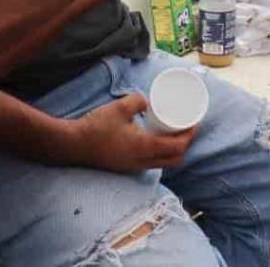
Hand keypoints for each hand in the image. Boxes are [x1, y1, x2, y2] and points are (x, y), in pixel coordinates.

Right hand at [67, 94, 196, 171]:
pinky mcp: (126, 167)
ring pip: (163, 163)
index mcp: (145, 148)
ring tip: (172, 133)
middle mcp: (143, 161)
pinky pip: (151, 163)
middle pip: (175, 160)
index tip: (194, 123)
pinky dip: (159, 153)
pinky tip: (154, 139)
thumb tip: (147, 101)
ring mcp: (134, 167)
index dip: (189, 136)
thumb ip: (137, 101)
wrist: (74, 145)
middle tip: (186, 129)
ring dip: (172, 151)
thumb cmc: (96, 127)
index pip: (177, 147)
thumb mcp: (119, 107)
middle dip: (185, 145)